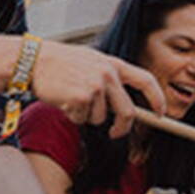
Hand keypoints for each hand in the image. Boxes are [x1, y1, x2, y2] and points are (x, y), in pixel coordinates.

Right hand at [29, 41, 164, 138]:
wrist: (33, 60)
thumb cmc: (59, 63)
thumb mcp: (91, 61)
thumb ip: (109, 78)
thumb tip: (124, 106)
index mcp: (113, 64)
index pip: (146, 81)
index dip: (157, 99)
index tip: (161, 112)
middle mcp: (108, 74)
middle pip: (128, 112)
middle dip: (123, 128)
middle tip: (116, 133)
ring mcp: (96, 85)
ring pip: (101, 118)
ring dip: (87, 117)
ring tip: (73, 99)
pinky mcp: (82, 97)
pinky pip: (83, 119)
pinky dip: (73, 116)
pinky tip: (64, 100)